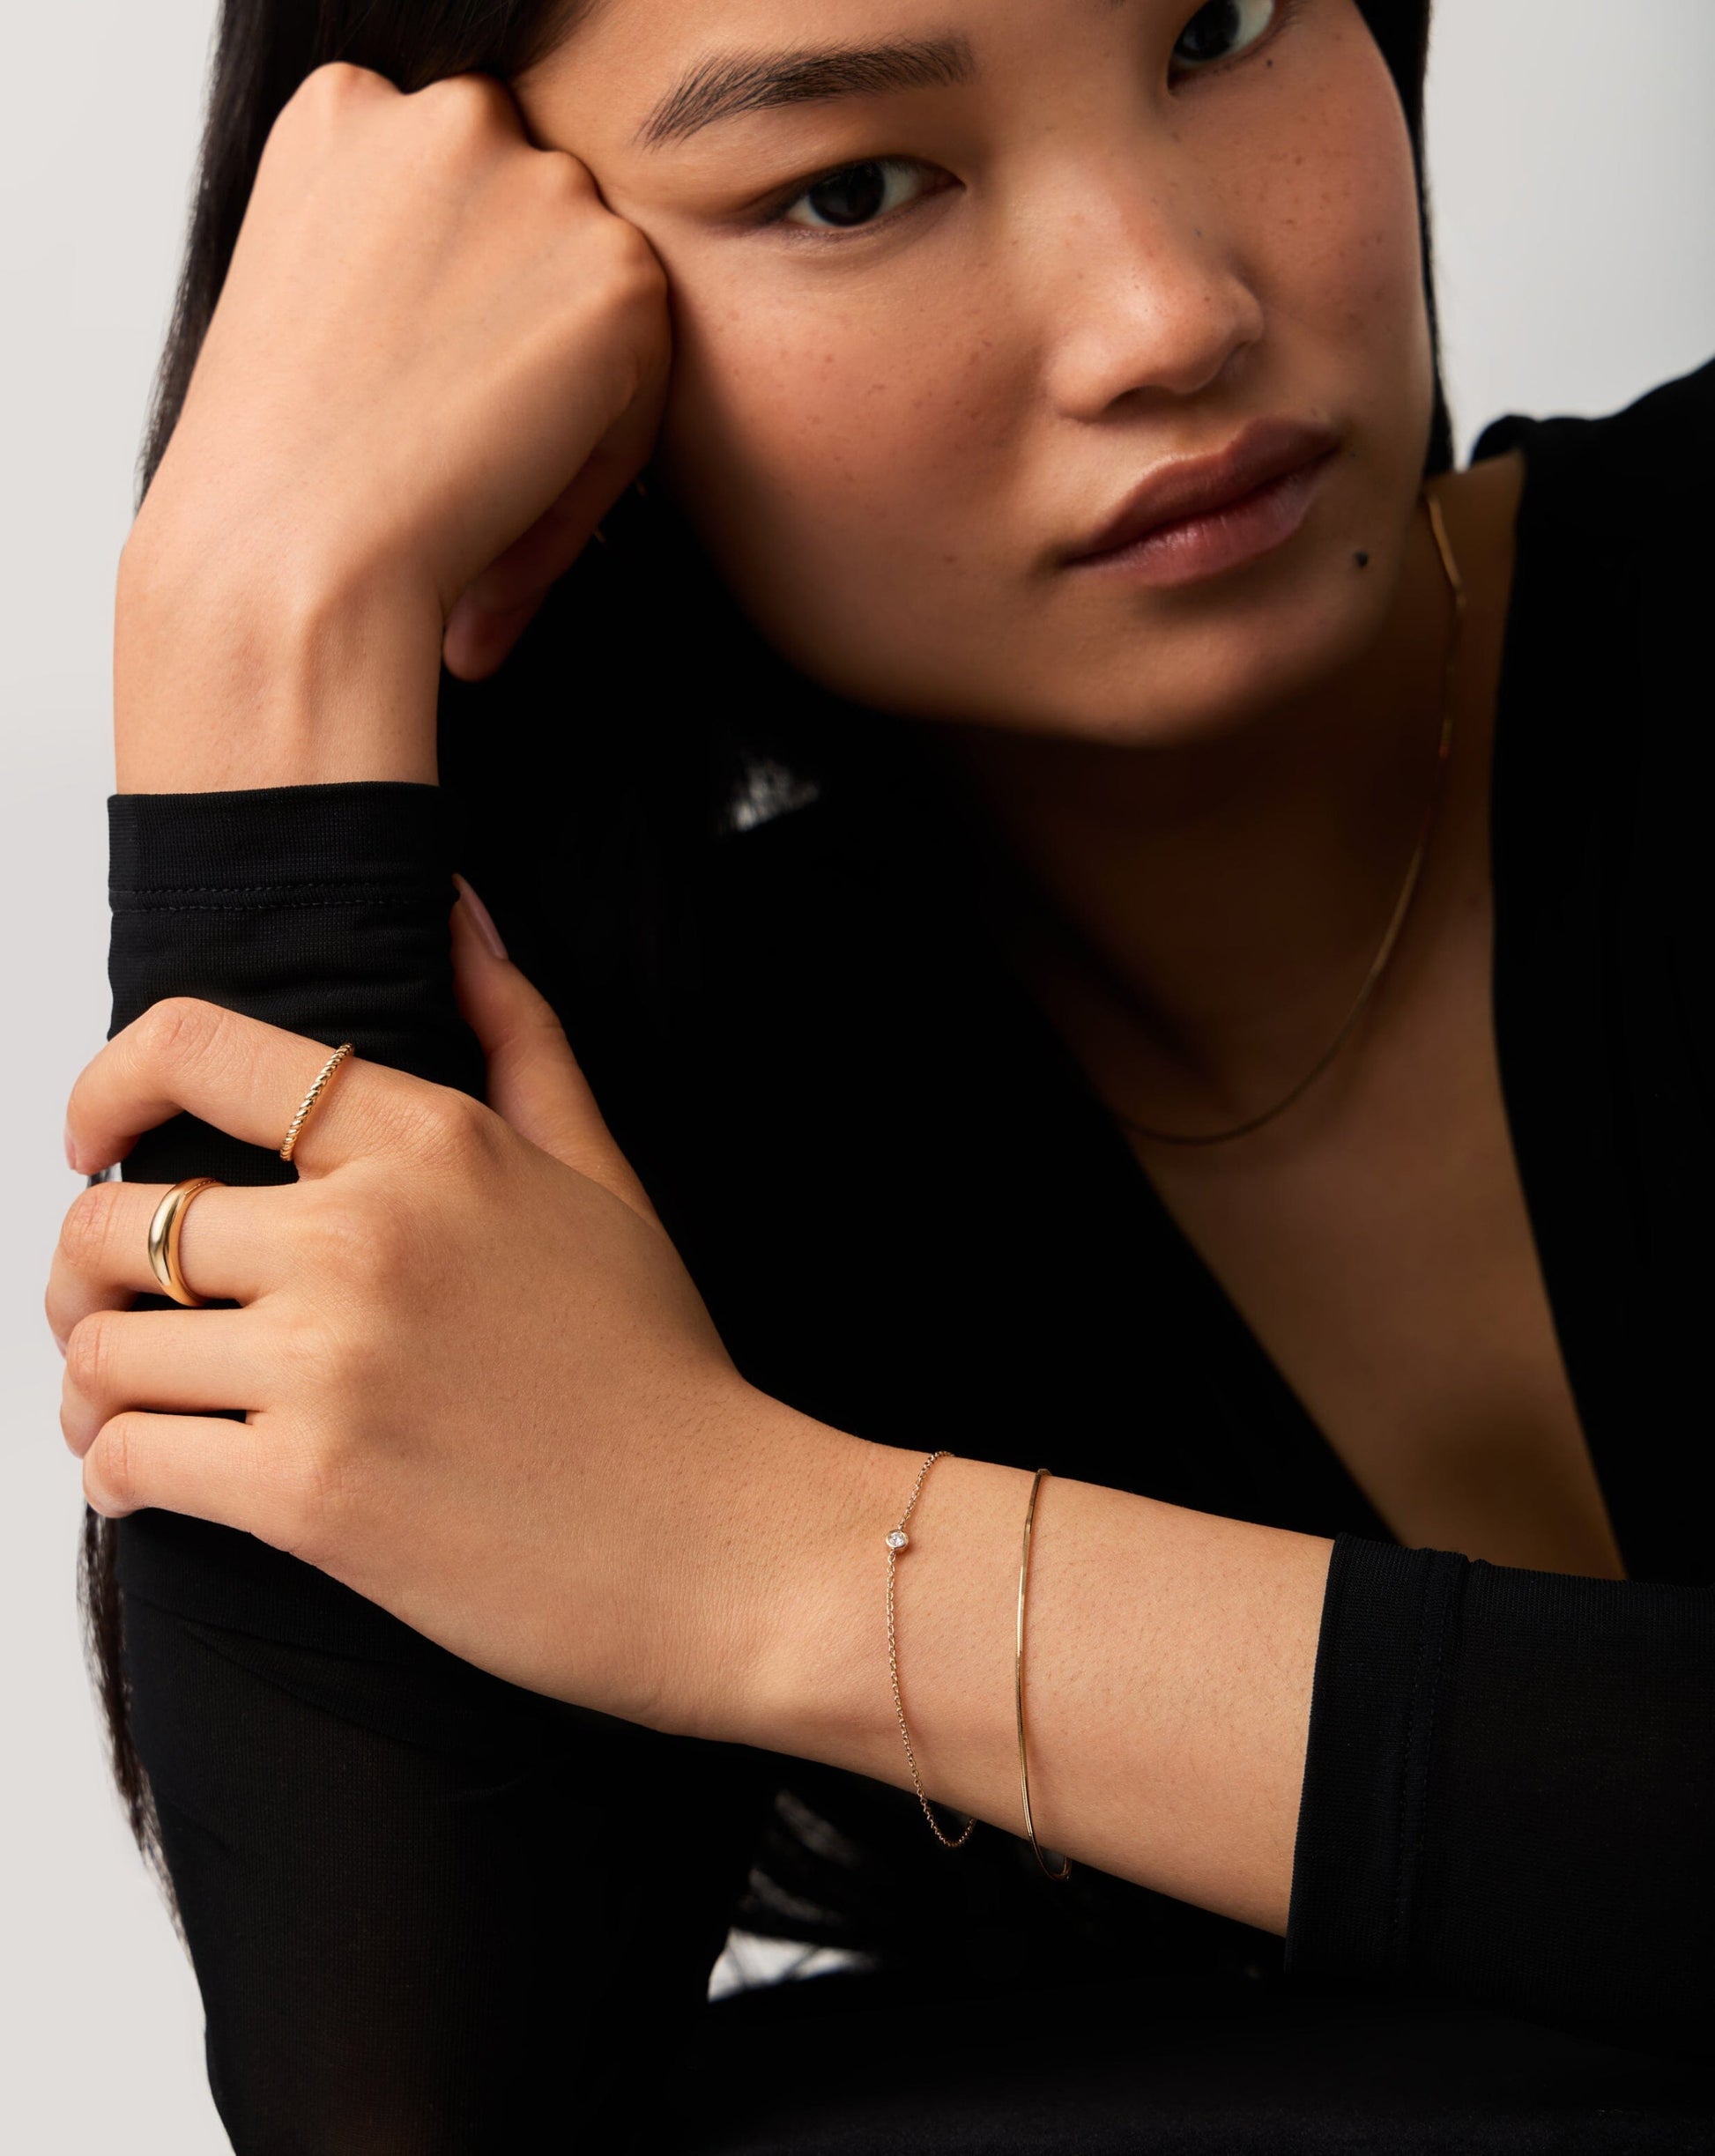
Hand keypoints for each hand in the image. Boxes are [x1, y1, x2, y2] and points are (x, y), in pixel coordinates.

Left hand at [46, 887, 823, 1741]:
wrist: (720, 1542)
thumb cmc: (656, 1364)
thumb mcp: (602, 1173)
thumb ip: (519, 1034)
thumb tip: (460, 910)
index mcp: (433, 1142)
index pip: (201, 1051)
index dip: (105, 1083)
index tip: (91, 1136)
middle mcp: (368, 1235)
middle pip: (113, 1219)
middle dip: (80, 1272)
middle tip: (109, 1312)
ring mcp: (335, 1363)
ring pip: (102, 1350)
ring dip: (91, 1385)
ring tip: (126, 1407)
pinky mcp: (312, 1494)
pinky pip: (127, 1463)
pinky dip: (113, 1476)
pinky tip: (150, 1479)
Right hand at [118, 63, 670, 786]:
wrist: (290, 542)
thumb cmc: (272, 465)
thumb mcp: (305, 305)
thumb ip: (398, 262)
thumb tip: (483, 306)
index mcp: (346, 111)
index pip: (456, 203)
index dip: (449, 323)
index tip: (416, 410)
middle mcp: (450, 117)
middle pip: (535, 243)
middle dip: (511, 353)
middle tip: (451, 463)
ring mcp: (544, 186)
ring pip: (593, 316)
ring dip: (560, 412)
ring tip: (475, 504)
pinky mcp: (620, 275)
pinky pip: (643, 385)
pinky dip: (596, 465)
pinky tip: (507, 506)